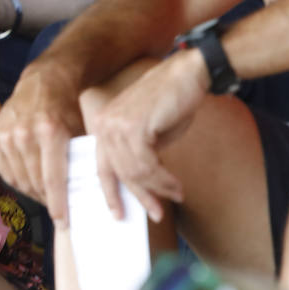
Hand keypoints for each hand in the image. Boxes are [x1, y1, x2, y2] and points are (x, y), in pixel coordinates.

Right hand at [0, 57, 83, 221]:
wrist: (43, 83)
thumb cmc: (67, 110)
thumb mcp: (80, 132)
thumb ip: (80, 161)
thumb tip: (84, 197)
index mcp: (50, 132)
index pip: (52, 180)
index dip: (58, 205)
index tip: (63, 223)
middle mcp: (24, 133)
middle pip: (35, 183)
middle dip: (47, 199)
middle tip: (57, 207)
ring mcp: (5, 135)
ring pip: (19, 181)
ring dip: (33, 192)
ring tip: (45, 194)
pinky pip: (5, 172)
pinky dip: (18, 180)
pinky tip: (30, 179)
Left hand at [89, 50, 207, 222]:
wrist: (187, 76)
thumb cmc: (170, 104)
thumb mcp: (147, 134)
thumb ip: (136, 156)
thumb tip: (140, 188)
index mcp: (102, 125)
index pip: (101, 167)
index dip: (110, 193)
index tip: (118, 214)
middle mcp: (103, 124)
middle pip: (117, 174)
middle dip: (138, 197)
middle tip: (156, 213)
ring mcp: (116, 125)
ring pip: (134, 172)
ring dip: (158, 189)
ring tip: (176, 196)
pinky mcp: (133, 127)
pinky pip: (147, 166)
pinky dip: (164, 181)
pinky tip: (177, 186)